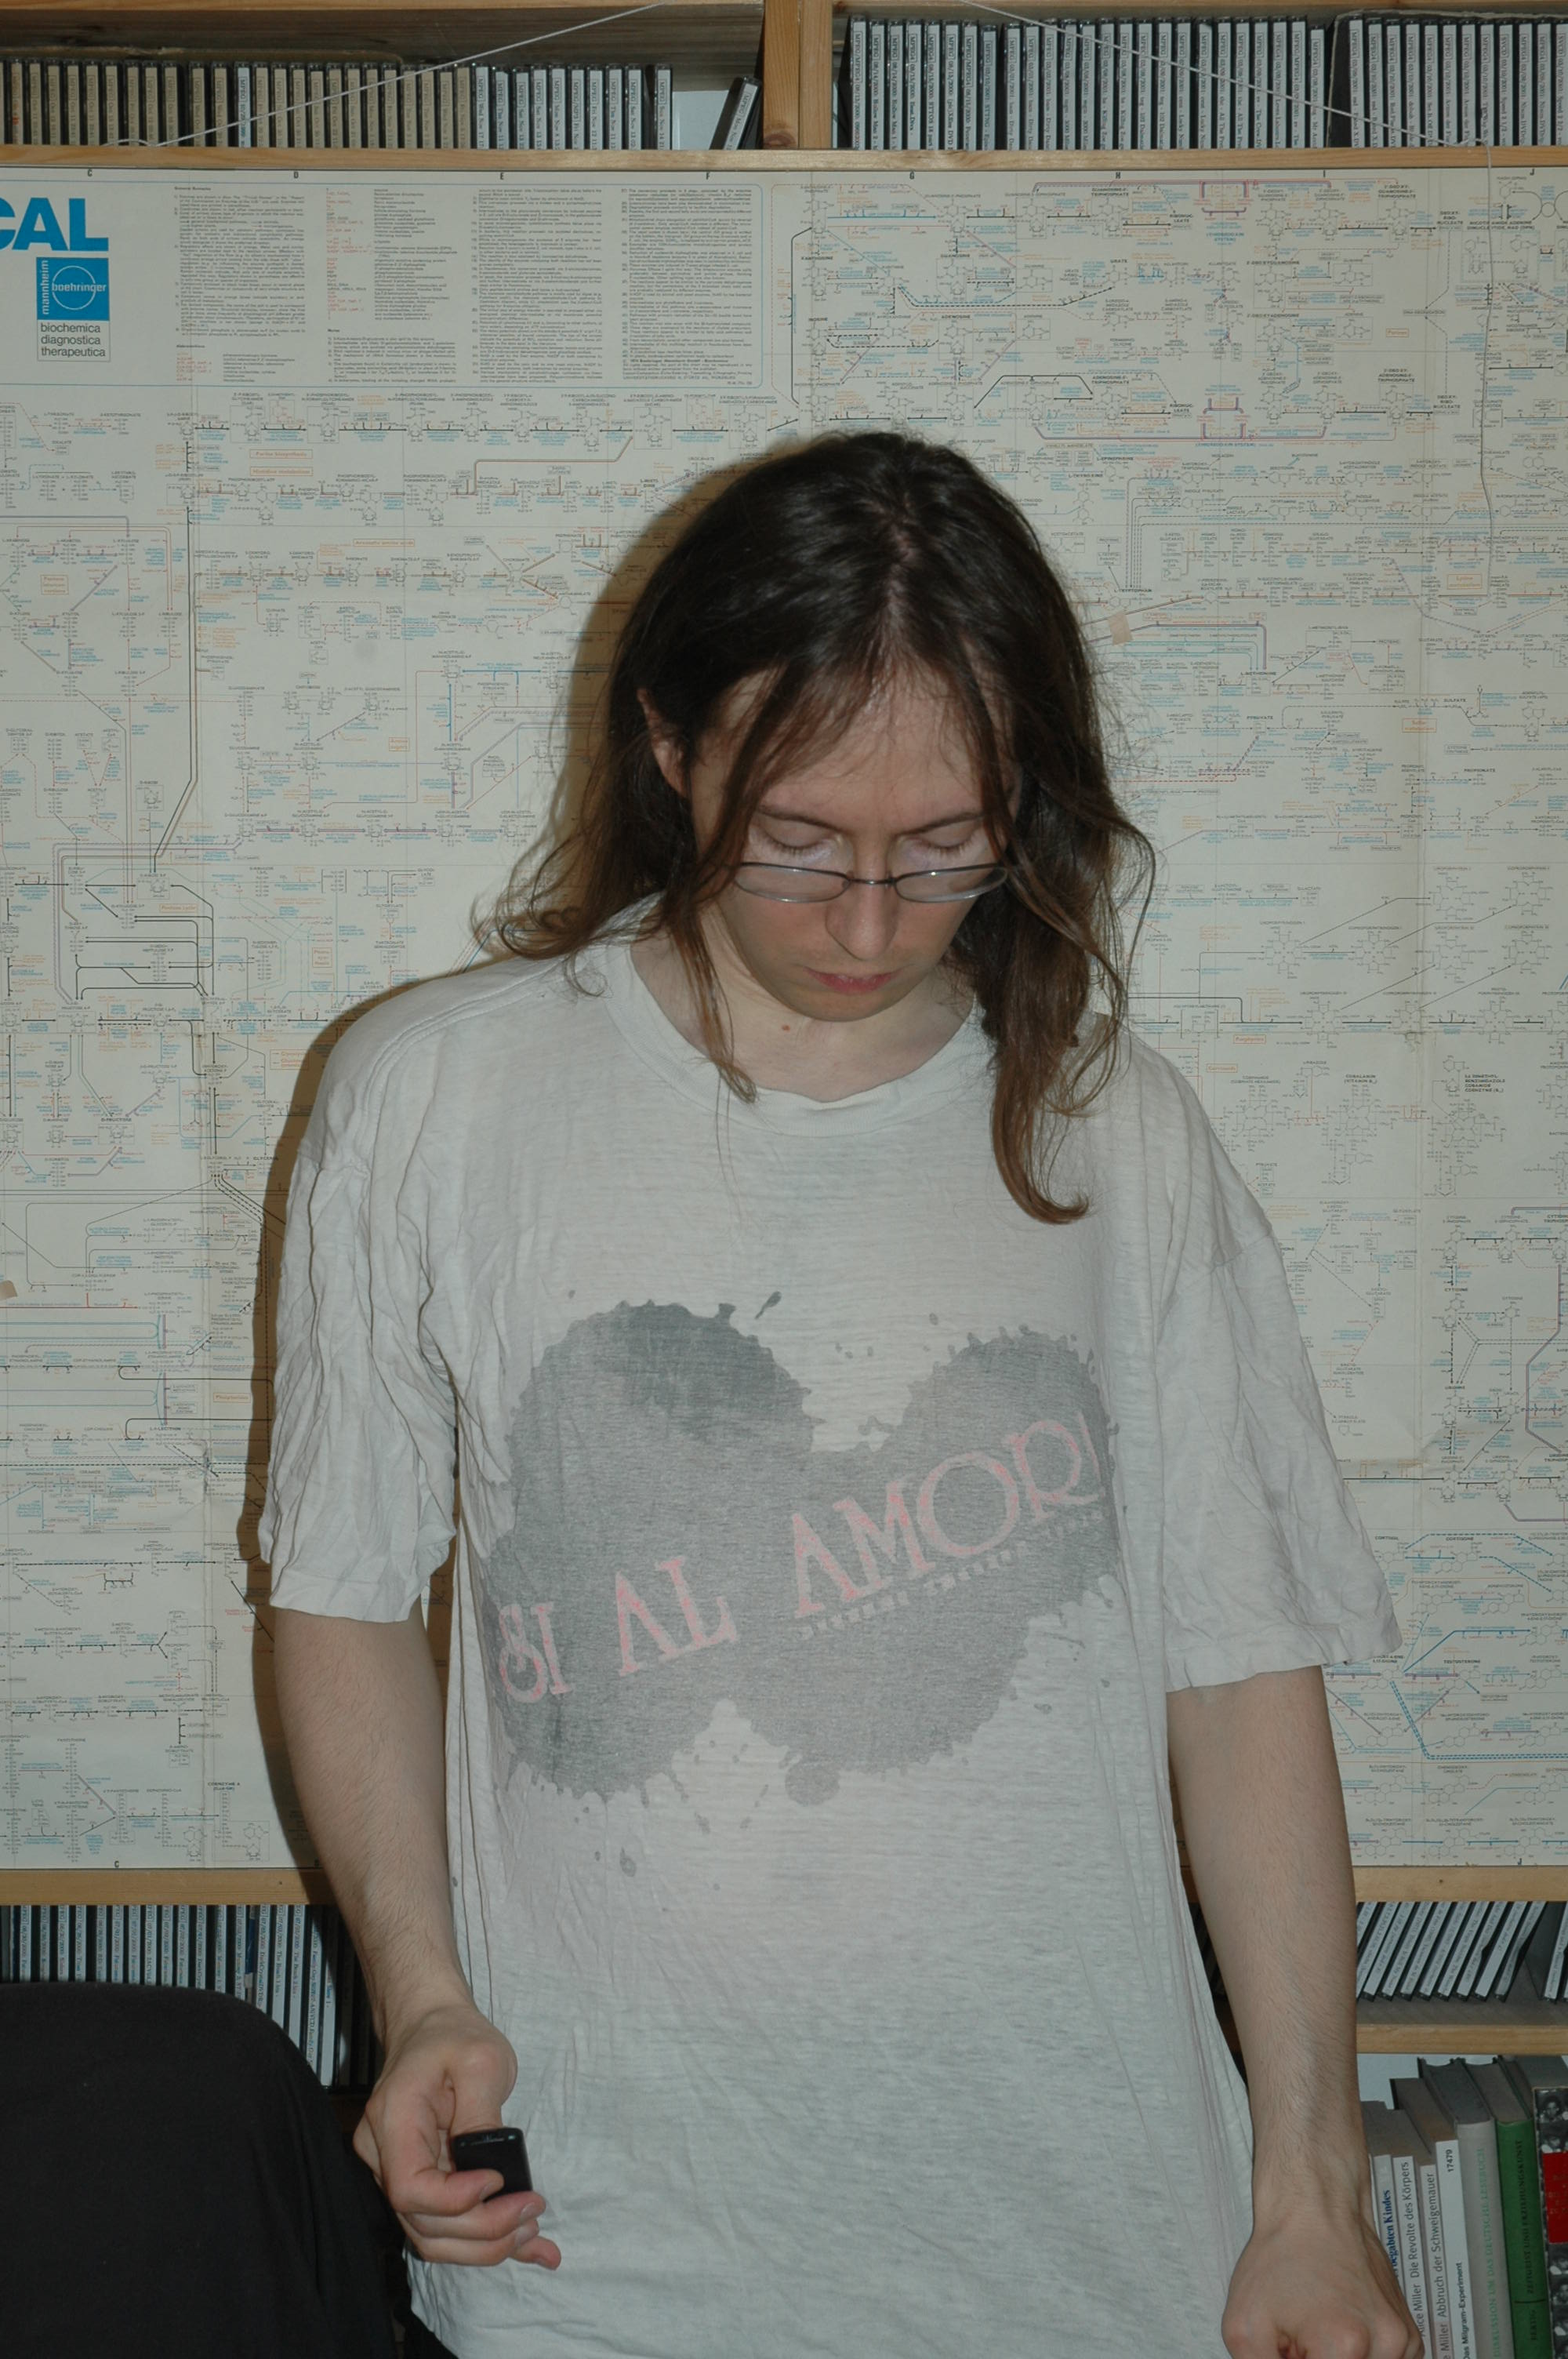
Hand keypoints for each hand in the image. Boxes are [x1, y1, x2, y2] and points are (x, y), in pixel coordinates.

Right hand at [353, 1997, 560, 2269]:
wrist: (431, 2026)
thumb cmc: (454, 2036)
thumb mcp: (481, 2060)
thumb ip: (482, 2115)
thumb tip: (495, 2168)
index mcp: (393, 2120)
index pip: (410, 2188)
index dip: (456, 2201)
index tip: (499, 2181)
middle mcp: (384, 2155)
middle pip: (424, 2222)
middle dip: (483, 2230)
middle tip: (533, 2212)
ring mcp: (397, 2173)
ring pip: (433, 2235)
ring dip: (485, 2245)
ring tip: (533, 2230)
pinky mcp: (420, 2182)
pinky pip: (445, 2223)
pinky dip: (486, 2241)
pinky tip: (530, 2248)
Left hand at [1222, 2188, 1419, 2358]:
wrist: (1315, 2207)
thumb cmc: (1281, 2256)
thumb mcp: (1245, 2327)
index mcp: (1345, 2348)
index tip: (1291, 2350)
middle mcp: (1384, 2346)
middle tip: (1301, 2341)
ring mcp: (1402, 2340)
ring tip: (1320, 2333)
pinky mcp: (1409, 2335)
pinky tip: (1341, 2329)